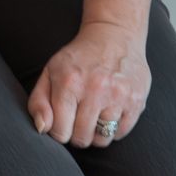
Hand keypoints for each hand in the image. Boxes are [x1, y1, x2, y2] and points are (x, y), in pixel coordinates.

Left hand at [28, 20, 150, 147]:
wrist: (114, 36)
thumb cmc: (78, 58)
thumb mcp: (49, 72)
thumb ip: (38, 101)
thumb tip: (43, 128)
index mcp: (69, 83)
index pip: (60, 131)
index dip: (58, 132)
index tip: (61, 123)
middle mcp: (95, 90)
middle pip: (81, 138)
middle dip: (75, 135)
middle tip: (76, 121)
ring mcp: (119, 96)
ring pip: (102, 139)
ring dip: (95, 134)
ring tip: (92, 117)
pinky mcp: (137, 101)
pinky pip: (121, 133)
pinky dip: (112, 130)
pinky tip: (108, 113)